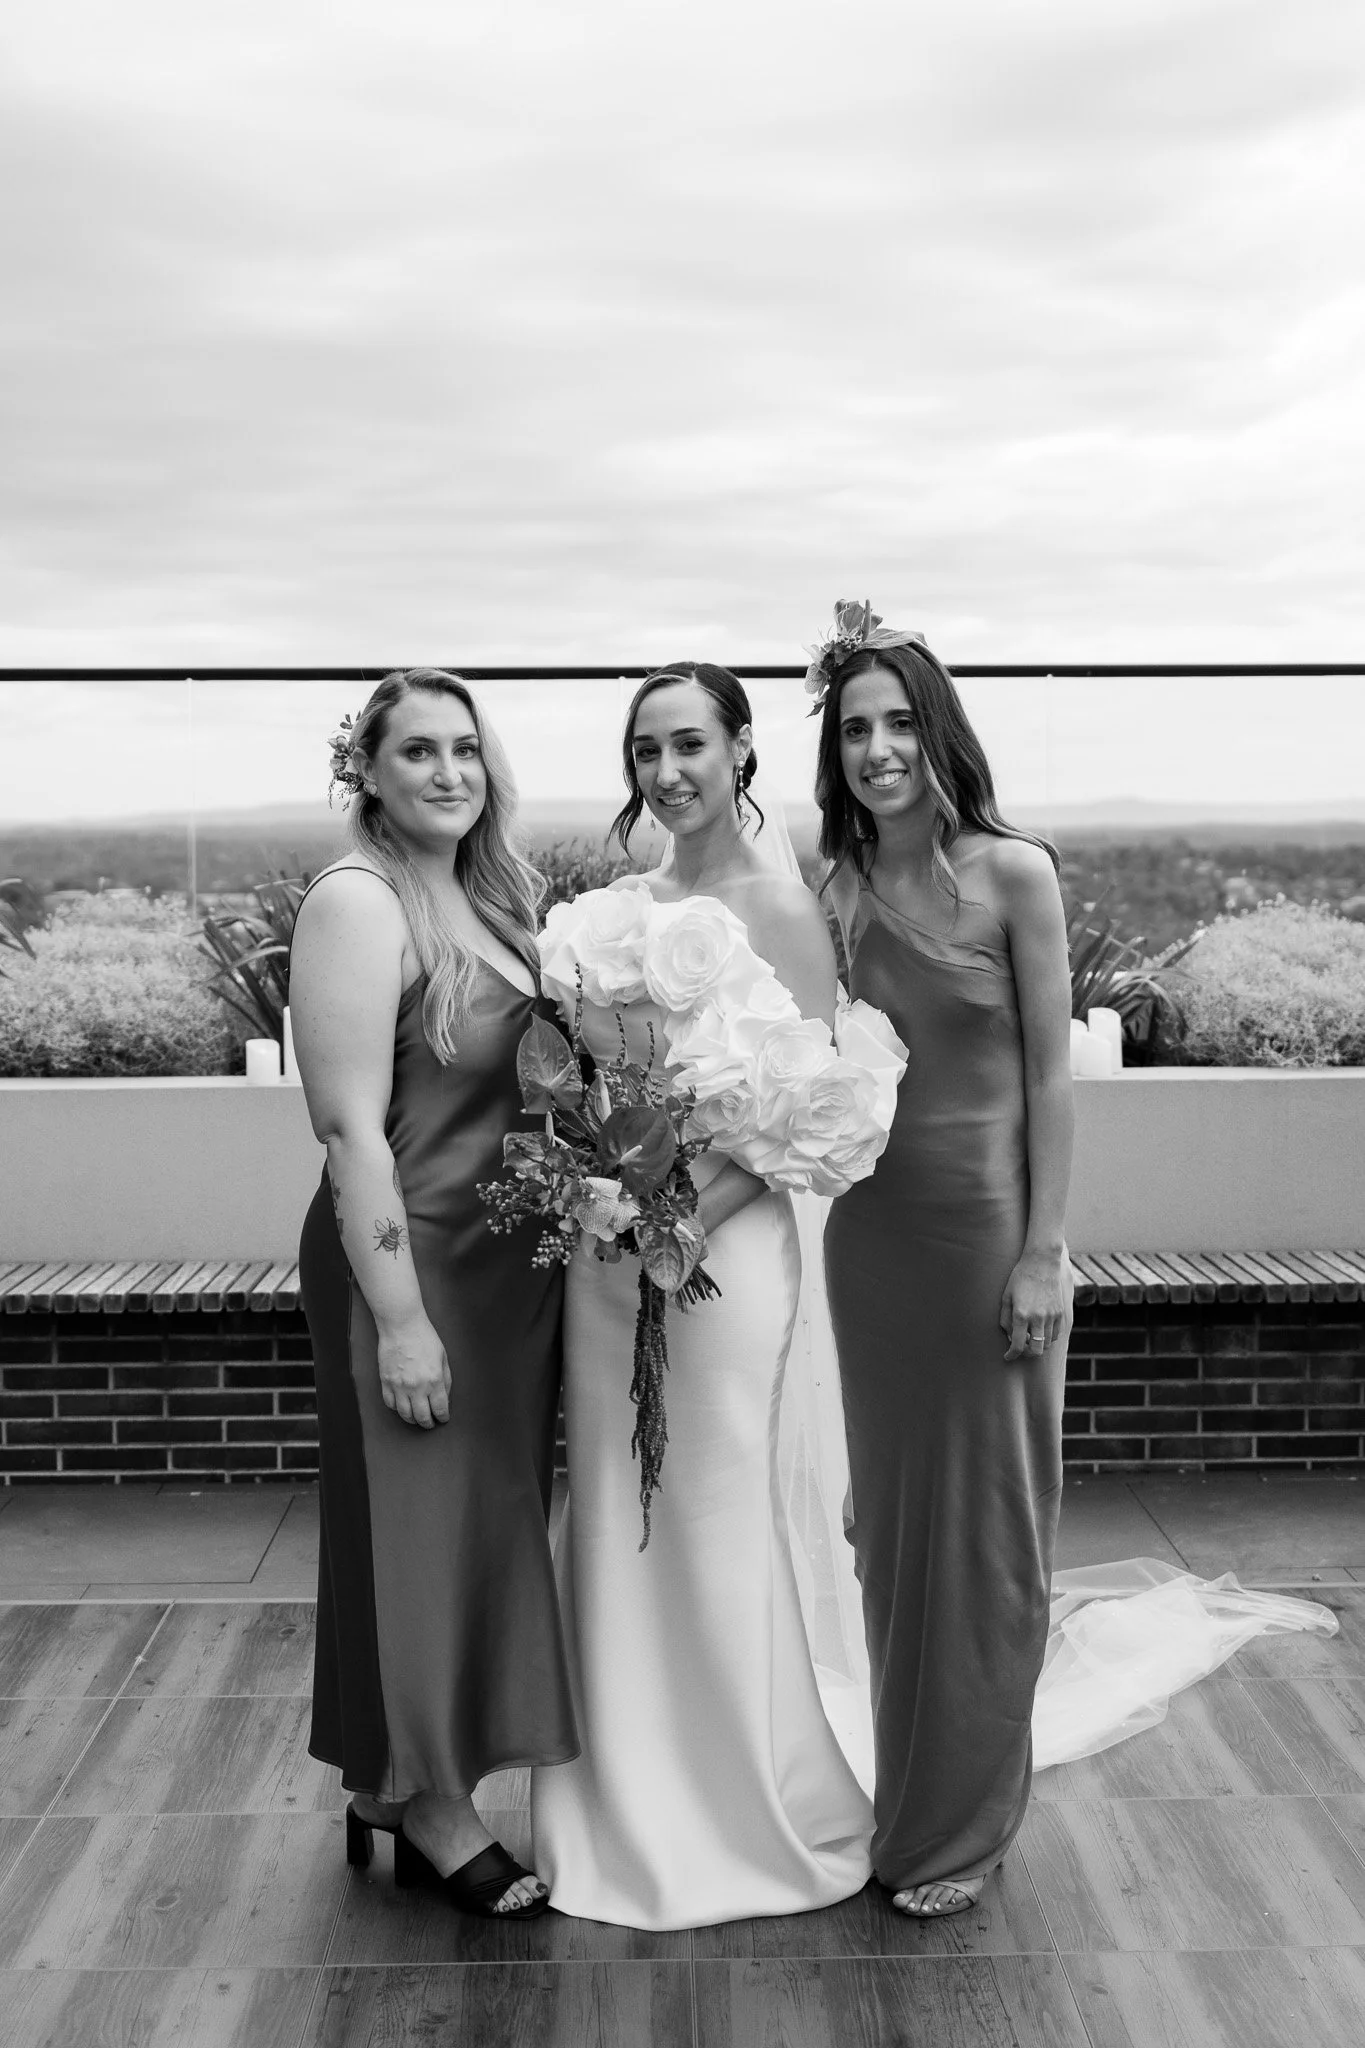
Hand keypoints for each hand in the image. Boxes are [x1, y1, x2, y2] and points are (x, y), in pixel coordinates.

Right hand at [376, 1316, 451, 1427]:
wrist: (402, 1326)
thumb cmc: (424, 1338)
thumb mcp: (443, 1358)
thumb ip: (445, 1380)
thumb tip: (444, 1398)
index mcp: (434, 1380)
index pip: (440, 1409)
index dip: (443, 1417)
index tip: (443, 1418)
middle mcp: (416, 1386)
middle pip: (422, 1416)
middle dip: (428, 1423)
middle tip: (430, 1423)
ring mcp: (399, 1385)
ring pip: (405, 1414)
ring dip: (412, 1420)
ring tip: (417, 1419)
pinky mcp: (386, 1382)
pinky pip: (390, 1403)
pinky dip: (397, 1409)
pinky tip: (403, 1407)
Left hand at [1000, 1248, 1071, 1362]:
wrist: (1042, 1263)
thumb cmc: (1020, 1278)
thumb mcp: (1006, 1296)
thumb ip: (1005, 1319)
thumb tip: (1009, 1336)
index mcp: (1021, 1314)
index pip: (1017, 1345)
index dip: (1011, 1355)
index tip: (1007, 1356)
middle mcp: (1038, 1318)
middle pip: (1035, 1351)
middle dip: (1026, 1354)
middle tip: (1020, 1348)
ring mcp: (1051, 1316)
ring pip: (1046, 1345)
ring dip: (1037, 1345)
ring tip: (1029, 1337)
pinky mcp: (1060, 1313)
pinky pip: (1055, 1335)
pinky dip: (1047, 1338)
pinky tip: (1040, 1330)